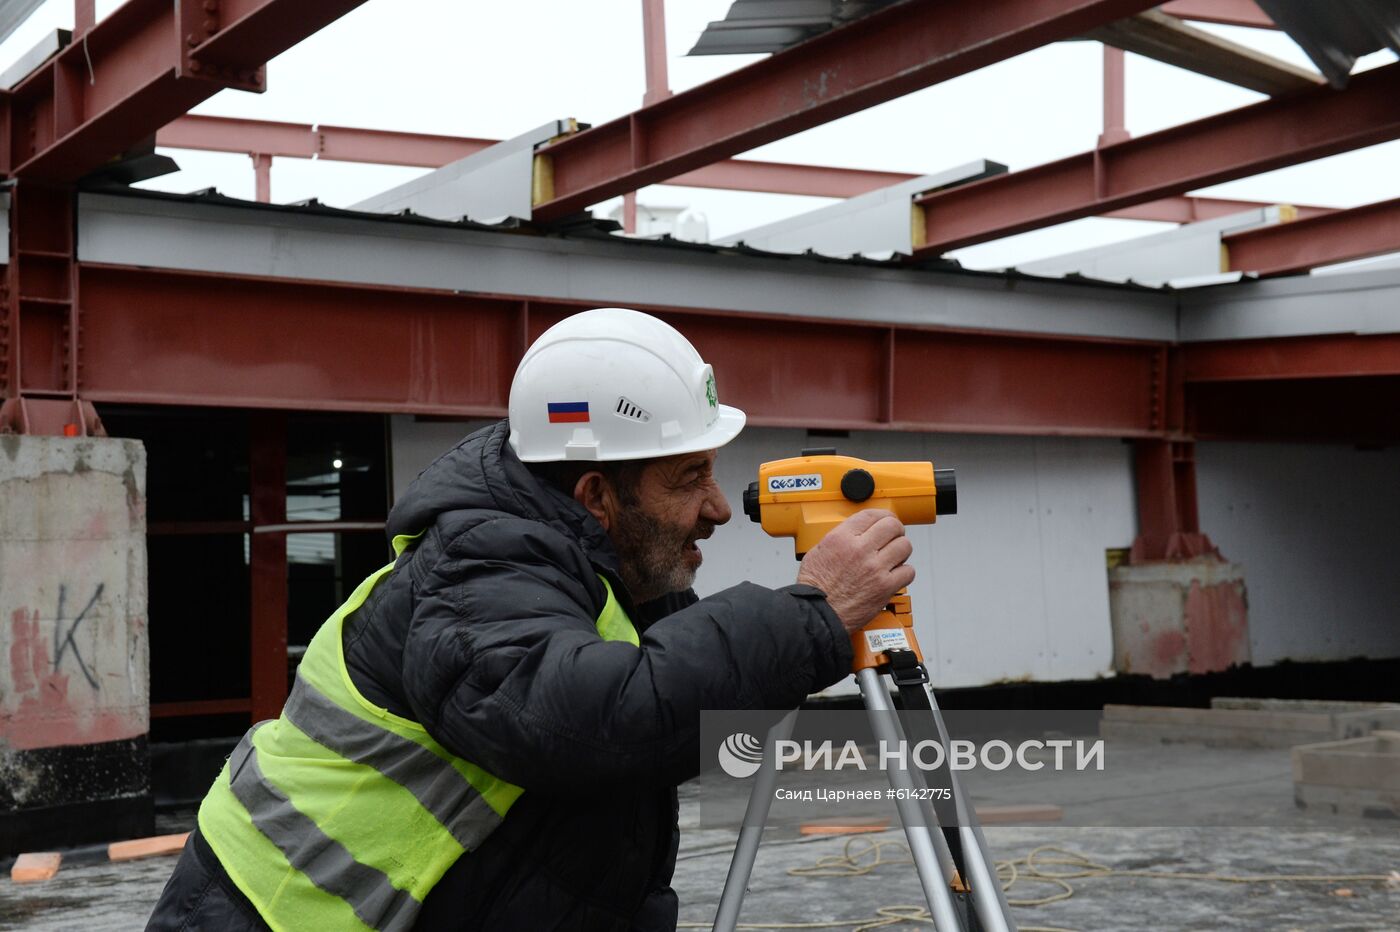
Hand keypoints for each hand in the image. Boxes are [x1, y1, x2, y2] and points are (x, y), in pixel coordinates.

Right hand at [796, 509, 914, 633]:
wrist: (817, 615)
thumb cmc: (815, 588)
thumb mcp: (818, 551)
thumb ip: (840, 538)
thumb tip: (856, 532)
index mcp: (842, 538)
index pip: (872, 514)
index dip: (883, 515)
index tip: (886, 520)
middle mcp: (860, 549)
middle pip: (893, 526)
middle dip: (895, 530)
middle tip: (893, 537)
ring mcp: (875, 568)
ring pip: (904, 546)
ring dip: (901, 551)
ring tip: (894, 557)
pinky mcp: (885, 587)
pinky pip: (908, 571)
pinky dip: (904, 573)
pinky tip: (895, 575)